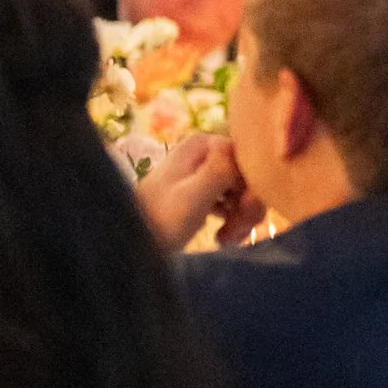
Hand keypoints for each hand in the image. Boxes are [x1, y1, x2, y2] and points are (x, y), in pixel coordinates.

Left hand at [136, 131, 258, 252]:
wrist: (132, 243)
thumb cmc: (160, 220)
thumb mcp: (192, 196)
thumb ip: (219, 171)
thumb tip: (244, 147)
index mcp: (205, 144)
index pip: (250, 158)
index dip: (255, 186)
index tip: (245, 211)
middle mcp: (207, 153)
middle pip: (249, 176)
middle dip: (248, 206)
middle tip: (236, 231)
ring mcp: (205, 173)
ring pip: (244, 193)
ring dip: (242, 218)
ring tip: (226, 240)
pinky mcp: (204, 193)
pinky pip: (233, 204)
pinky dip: (233, 222)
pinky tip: (223, 239)